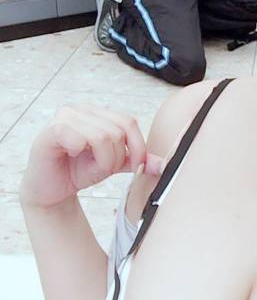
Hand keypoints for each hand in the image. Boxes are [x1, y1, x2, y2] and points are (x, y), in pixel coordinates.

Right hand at [19, 104, 163, 210]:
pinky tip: (73, 155)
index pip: (129, 122)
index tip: (136, 166)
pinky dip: (82, 151)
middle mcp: (83, 110)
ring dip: (101, 160)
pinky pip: (77, 136)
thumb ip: (137, 161)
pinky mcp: (51, 130)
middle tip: (104, 168)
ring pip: (102, 136)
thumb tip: (163, 165)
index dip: (138, 147)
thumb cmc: (79, 171)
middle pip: (117, 131)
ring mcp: (65, 117)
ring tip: (90, 165)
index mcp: (99, 114)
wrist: (51, 189)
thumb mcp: (114, 164)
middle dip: (117, 158)